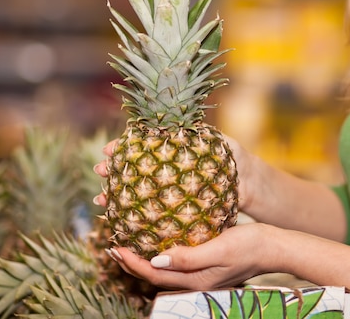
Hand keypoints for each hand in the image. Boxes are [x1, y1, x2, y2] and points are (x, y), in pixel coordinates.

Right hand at [92, 135, 254, 211]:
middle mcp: (166, 166)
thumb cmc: (236, 161)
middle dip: (112, 169)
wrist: (250, 186)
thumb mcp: (222, 145)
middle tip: (98, 172)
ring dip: (116, 194)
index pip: (142, 143)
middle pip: (132, 166)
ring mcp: (168, 187)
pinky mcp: (174, 208)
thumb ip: (204, 137)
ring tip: (102, 199)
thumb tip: (183, 130)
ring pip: (135, 190)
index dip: (123, 146)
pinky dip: (134, 214)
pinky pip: (151, 210)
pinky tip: (121, 220)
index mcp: (173, 147)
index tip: (108, 150)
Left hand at [105, 223, 273, 289]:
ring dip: (144, 260)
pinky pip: (177, 263)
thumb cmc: (250, 245)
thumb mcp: (220, 249)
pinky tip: (159, 242)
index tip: (115, 248)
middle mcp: (196, 281)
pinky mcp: (208, 264)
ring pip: (165, 270)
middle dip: (132, 263)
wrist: (275, 246)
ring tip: (129, 245)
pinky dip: (162, 255)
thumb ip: (189, 257)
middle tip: (113, 247)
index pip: (154, 274)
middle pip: (155, 275)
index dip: (132, 263)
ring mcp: (202, 274)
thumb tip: (156, 261)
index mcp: (196, 280)